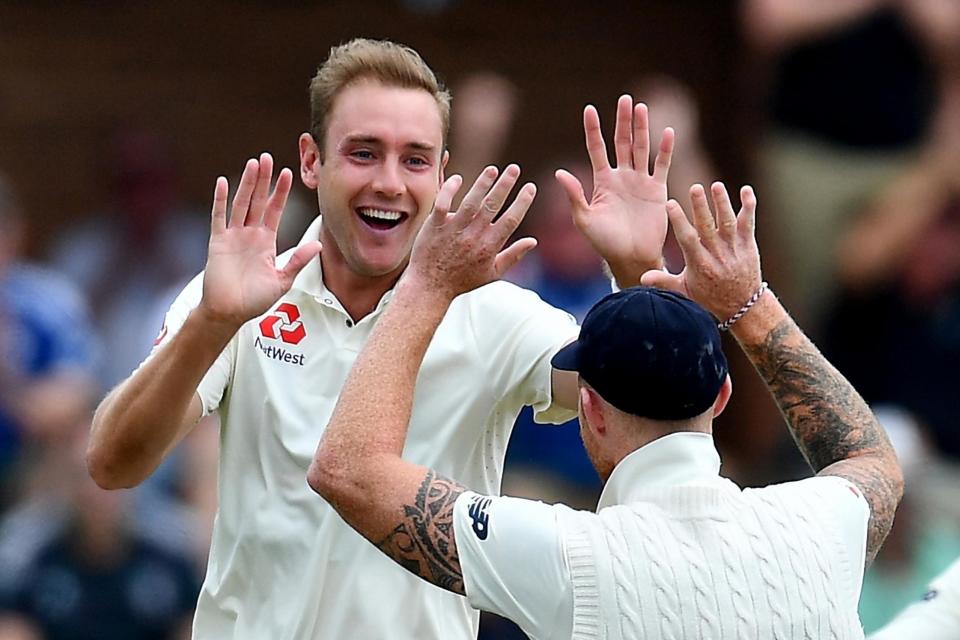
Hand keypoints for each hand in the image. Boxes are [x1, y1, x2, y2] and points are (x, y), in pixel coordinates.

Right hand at [200, 153, 321, 327]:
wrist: (229, 313)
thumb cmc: (254, 300)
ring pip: (241, 204)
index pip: (275, 210)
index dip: (281, 192)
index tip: (288, 173)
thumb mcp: (282, 280)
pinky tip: (223, 182)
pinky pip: (219, 218)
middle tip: (268, 157)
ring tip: (253, 163)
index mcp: (266, 242)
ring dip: (246, 184)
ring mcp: (233, 237)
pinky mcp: (218, 243)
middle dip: (263, 180)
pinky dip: (221, 200)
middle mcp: (250, 235)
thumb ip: (298, 260)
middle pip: (258, 201)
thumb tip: (318, 244)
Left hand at [405, 164, 536, 301]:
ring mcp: (453, 230)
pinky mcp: (435, 226)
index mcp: (489, 247)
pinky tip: (458, 178)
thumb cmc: (462, 281)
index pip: (511, 220)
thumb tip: (533, 241)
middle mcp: (473, 236)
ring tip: (492, 170)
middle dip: (505, 184)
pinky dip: (450, 189)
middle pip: (493, 205)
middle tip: (514, 168)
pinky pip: (442, 203)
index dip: (522, 202)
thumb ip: (513, 255)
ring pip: (470, 201)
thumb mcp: (492, 273)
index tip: (530, 187)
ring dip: (482, 183)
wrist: (430, 287)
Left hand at [556, 95, 674, 285]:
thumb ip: (575, 196)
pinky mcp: (658, 190)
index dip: (593, 129)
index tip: (589, 109)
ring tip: (642, 107)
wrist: (631, 258)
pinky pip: (662, 165)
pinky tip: (667, 132)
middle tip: (625, 99)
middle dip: (622, 121)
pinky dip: (665, 149)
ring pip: (641, 148)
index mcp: (602, 182)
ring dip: (642, 129)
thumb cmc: (605, 243)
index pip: (597, 148)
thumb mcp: (585, 220)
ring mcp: (640, 182)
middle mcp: (621, 177)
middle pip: (621, 142)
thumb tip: (559, 173)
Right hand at [640, 182, 761, 320]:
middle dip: (701, 207)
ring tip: (716, 186)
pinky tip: (746, 190)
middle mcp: (716, 254)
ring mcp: (734, 248)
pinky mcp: (748, 244)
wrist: (742, 305)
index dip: (679, 221)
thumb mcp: (684, 290)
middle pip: (708, 226)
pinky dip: (749, 207)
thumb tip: (642, 277)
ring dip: (723, 203)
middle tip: (695, 188)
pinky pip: (748, 223)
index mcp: (699, 263)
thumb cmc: (709, 296)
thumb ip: (664, 281)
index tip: (670, 203)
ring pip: (728, 222)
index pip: (687, 238)